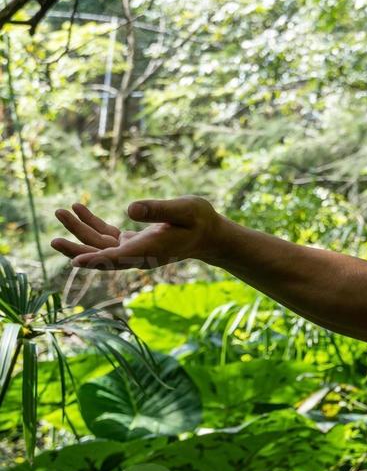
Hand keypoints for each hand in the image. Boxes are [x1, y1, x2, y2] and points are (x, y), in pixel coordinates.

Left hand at [51, 196, 220, 269]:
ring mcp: (133, 250)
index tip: (75, 261)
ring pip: (100, 246)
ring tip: (60, 211)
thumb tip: (129, 208)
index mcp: (150, 249)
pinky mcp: (132, 243)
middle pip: (101, 257)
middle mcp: (138, 255)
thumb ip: (159, 209)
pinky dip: (92, 224)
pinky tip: (79, 208)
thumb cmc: (200, 220)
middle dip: (77, 248)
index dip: (96, 260)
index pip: (118, 258)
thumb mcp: (184, 209)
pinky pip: (106, 237)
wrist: (208, 235)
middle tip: (54, 239)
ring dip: (79, 231)